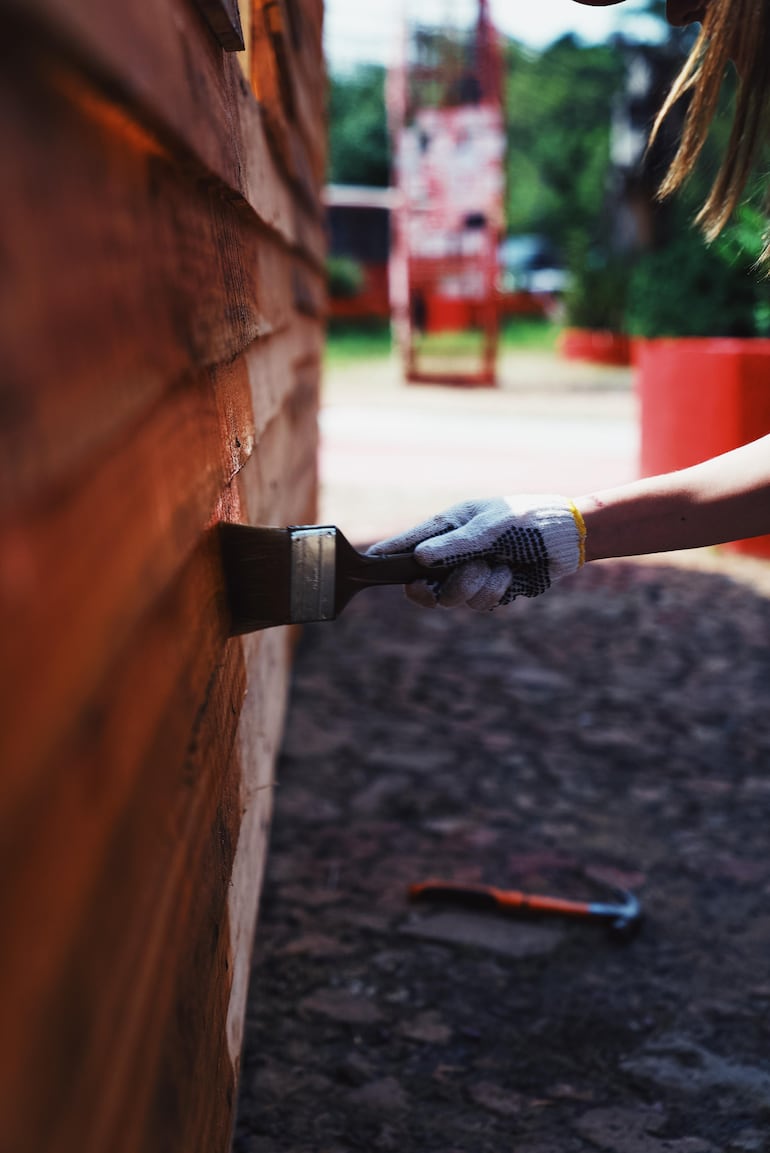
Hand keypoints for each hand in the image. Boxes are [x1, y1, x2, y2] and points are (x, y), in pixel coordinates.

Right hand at [368, 495, 585, 609]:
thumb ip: (455, 544)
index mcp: (447, 528)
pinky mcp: (490, 591)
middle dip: (442, 586)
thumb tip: (419, 558)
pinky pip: (480, 604)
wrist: (569, 539)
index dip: (387, 558)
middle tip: (463, 577)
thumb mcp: (491, 527)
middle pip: (422, 585)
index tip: (369, 566)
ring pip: (452, 599)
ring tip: (500, 566)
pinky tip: (511, 574)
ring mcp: (470, 574)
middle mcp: (453, 553)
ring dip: (478, 586)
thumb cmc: (527, 520)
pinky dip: (496, 591)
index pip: (407, 546)